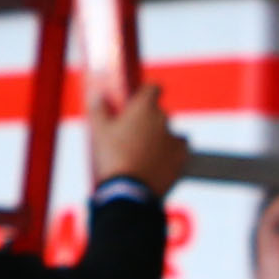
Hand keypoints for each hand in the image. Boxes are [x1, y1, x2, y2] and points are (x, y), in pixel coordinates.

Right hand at [91, 77, 188, 197]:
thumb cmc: (113, 157)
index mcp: (144, 107)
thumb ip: (98, 109)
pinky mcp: (182, 157)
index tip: (140, 100)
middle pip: (158, 114)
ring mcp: (175, 138)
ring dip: (161, 139)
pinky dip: (171, 155)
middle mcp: (163, 119)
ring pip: (169, 133)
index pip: (153, 88)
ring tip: (144, 154)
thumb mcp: (99, 131)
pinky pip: (179, 151)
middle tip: (132, 135)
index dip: (147, 92)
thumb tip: (97, 96)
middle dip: (148, 121)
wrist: (130, 191)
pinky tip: (157, 164)